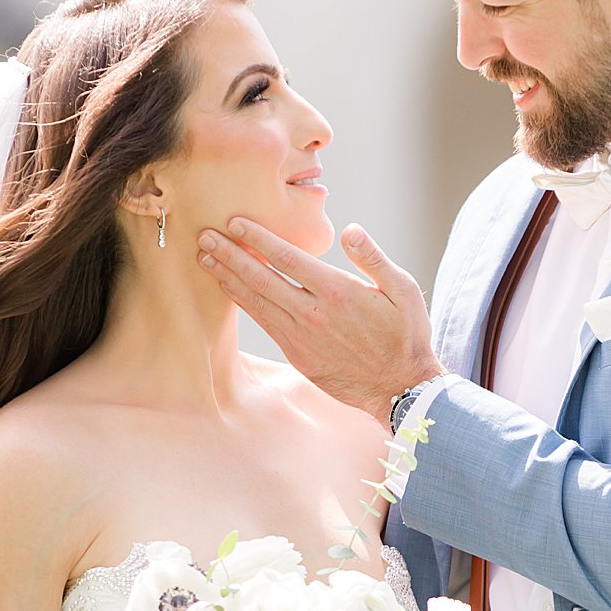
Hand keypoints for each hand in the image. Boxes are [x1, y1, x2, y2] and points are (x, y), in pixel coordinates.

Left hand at [198, 217, 442, 425]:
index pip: (287, 258)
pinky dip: (245, 304)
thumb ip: (374, 258)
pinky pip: (265, 324)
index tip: (234, 223)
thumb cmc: (406, 335)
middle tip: (204, 236)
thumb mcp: (404, 290)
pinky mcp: (298, 355)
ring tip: (206, 260)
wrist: (400, 387)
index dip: (257, 239)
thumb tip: (350, 231)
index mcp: (337, 291)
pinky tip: (231, 290)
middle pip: (261, 278)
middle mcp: (313, 313)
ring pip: (256, 302)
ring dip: (228, 278)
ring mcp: (302, 337)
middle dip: (230, 255)